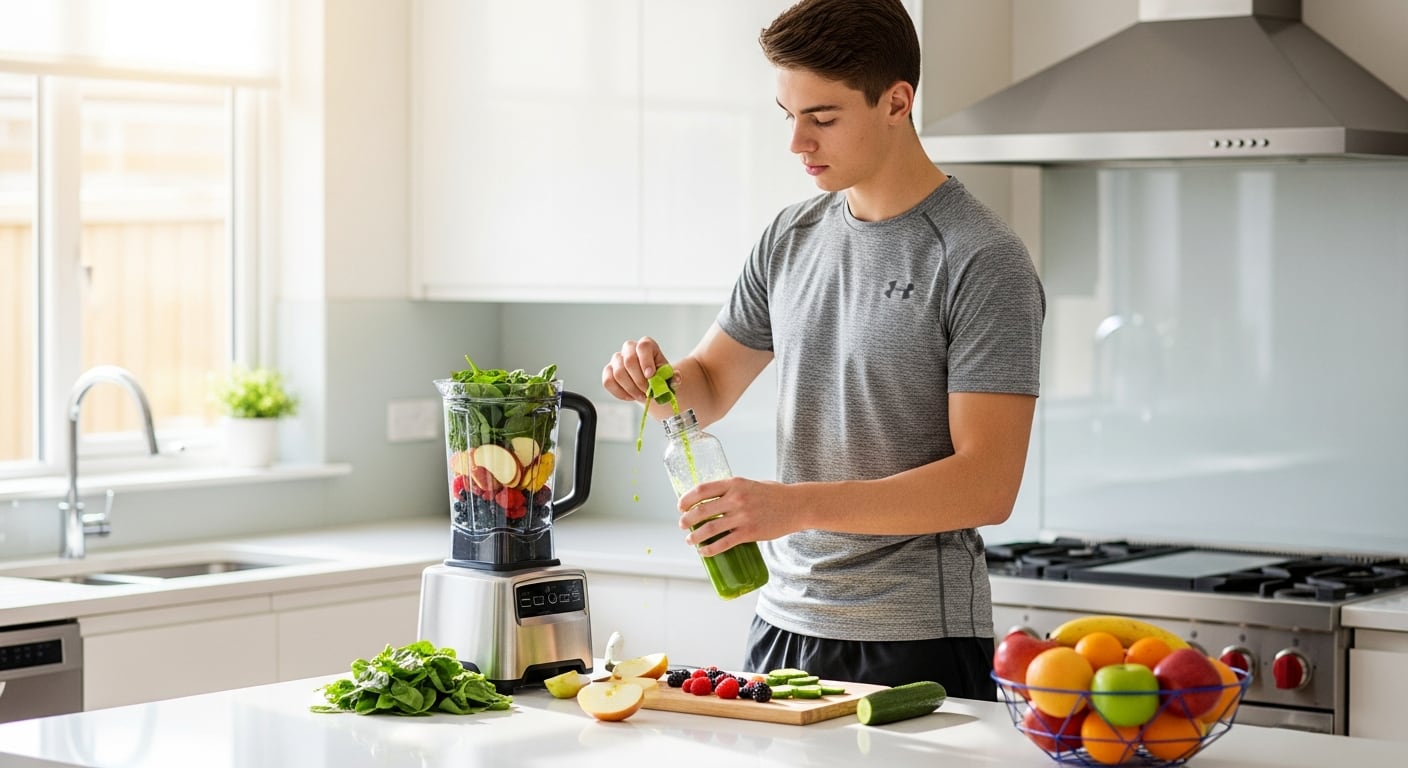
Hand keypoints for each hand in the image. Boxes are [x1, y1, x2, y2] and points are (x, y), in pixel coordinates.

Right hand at [603, 336, 670, 402]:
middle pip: (629, 361)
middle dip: (639, 381)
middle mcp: (630, 348)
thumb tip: (676, 379)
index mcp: (646, 345)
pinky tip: (630, 397)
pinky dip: (619, 392)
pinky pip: (608, 381)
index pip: (643, 347)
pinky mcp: (608, 370)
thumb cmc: (660, 376)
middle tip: (648, 393)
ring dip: (631, 389)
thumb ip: (674, 377)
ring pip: (618, 373)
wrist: (650, 383)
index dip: (646, 361)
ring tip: (641, 396)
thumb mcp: (670, 376)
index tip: (651, 376)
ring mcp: (617, 359)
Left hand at [678, 477, 795, 555]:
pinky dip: (710, 549)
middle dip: (687, 520)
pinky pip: (724, 543)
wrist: (797, 506)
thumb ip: (734, 491)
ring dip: (695, 536)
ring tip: (689, 540)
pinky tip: (703, 552)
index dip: (687, 499)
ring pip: (709, 528)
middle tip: (682, 525)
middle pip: (702, 510)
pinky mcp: (749, 533)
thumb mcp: (751, 484)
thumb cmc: (775, 495)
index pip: (702, 489)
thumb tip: (715, 500)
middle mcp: (736, 499)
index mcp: (734, 484)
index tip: (680, 506)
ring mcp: (742, 517)